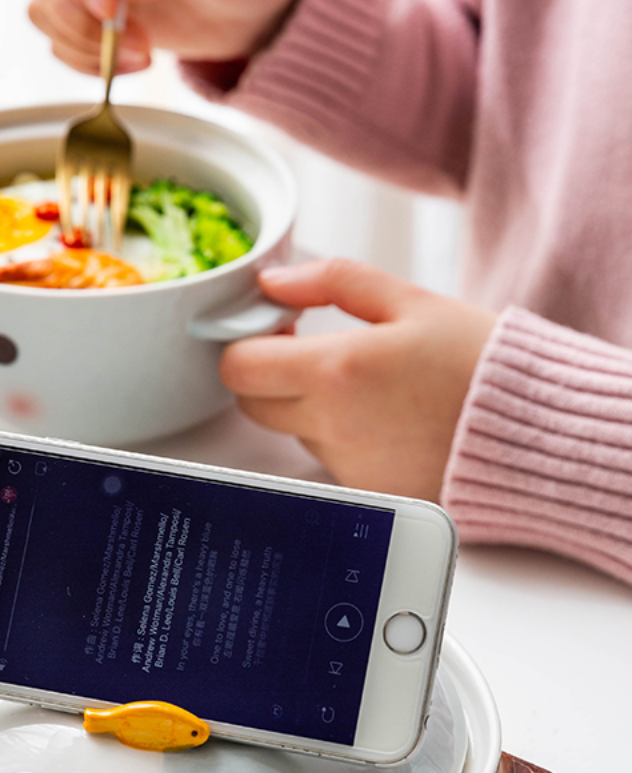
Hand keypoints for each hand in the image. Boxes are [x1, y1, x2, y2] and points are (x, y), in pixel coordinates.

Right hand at [27, 0, 297, 74]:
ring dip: (85, 47)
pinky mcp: (99, 22)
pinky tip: (134, 63)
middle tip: (140, 43)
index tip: (111, 13)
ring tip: (141, 55)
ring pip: (45, 16)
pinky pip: (63, 45)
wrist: (254, 5)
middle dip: (81, 24)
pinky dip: (90, 65)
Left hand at [220, 259, 496, 501]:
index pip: (238, 367)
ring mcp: (344, 464)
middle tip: (312, 355)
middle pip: (252, 404)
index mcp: (335, 371)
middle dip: (268, 377)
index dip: (247, 344)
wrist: (534, 433)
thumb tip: (274, 281)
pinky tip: (388, 422)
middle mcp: (330, 426)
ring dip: (309, 408)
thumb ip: (332, 282)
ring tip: (372, 390)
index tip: (278, 331)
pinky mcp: (364, 491)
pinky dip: (343, 439)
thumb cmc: (480, 364)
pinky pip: (329, 460)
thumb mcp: (410, 301)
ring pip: (293, 432)